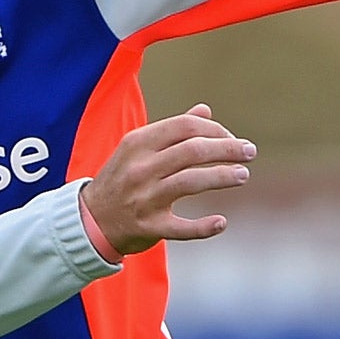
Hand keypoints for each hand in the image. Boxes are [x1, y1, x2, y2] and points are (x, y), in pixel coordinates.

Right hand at [81, 103, 254, 257]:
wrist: (89, 220)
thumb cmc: (121, 179)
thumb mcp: (137, 150)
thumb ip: (171, 131)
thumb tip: (205, 111)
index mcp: (137, 143)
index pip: (184, 126)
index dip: (215, 130)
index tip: (232, 139)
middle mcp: (140, 168)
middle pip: (193, 150)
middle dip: (227, 148)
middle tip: (250, 152)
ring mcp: (144, 198)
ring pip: (191, 182)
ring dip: (223, 176)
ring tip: (242, 175)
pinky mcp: (149, 227)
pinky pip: (182, 228)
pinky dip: (204, 226)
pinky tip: (221, 223)